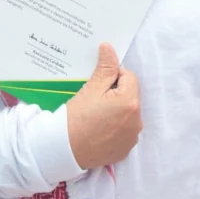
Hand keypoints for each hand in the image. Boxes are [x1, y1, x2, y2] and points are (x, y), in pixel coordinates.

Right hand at [65, 43, 141, 169]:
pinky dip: (116, 128)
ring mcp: (132, 137)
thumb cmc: (75, 118)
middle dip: (116, 94)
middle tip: (95, 101)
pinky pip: (125, 131)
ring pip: (128, 113)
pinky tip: (99, 130)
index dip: (112, 77)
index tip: (97, 86)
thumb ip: (105, 67)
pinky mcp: (125, 150)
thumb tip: (109, 47)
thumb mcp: (90, 89)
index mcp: (130, 102)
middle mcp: (137, 121)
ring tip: (96, 116)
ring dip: (117, 111)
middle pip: (130, 96)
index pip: (129, 77)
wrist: (62, 151)